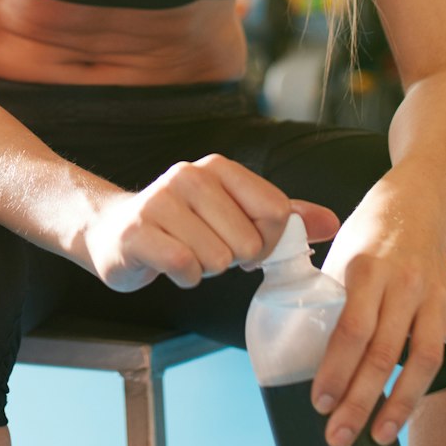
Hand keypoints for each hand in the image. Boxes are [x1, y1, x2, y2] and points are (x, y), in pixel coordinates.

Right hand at [79, 153, 339, 291]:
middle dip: (234, 259)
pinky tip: (173, 266)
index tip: (249, 244)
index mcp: (218, 168)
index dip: (270, 242)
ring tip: (188, 254)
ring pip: (216, 258)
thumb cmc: (183, 225)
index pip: (275, 211)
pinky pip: (184, 267)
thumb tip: (332, 223)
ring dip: (207, 269)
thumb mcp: (234, 213)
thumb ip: (284, 217)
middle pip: (248, 241)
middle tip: (210, 250)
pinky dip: (185, 278)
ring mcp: (160, 202)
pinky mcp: (137, 233)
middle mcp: (189, 176)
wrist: (114, 230)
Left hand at [309, 205, 445, 445]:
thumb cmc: (366, 238)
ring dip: (404, 402)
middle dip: (361, 400)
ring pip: (427, 358)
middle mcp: (406, 284)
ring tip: (381, 434)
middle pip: (386, 352)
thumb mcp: (337, 258)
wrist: (413, 205)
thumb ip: (326, 301)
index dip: (336, 370)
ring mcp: (440, 298)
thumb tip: (299, 357)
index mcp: (367, 268)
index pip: (352, 328)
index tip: (321, 403)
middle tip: (340, 437)